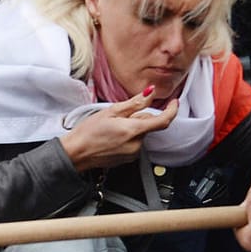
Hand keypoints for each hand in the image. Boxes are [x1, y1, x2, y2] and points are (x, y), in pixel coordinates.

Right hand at [60, 90, 179, 170]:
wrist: (76, 153)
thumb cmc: (88, 133)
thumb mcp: (111, 111)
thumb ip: (135, 103)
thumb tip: (150, 93)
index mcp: (133, 131)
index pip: (163, 121)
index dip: (172, 110)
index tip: (174, 102)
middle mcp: (136, 144)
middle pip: (149, 126)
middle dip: (140, 117)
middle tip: (122, 115)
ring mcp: (133, 153)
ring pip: (141, 134)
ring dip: (133, 127)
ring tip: (113, 126)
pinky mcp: (128, 159)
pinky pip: (135, 143)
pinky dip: (129, 136)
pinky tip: (113, 135)